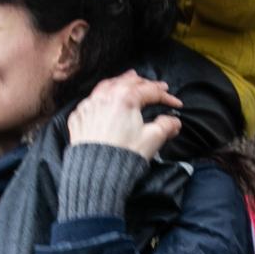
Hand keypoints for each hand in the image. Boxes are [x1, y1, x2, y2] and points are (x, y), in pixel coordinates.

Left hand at [67, 73, 182, 158]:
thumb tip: (173, 123)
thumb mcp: (153, 139)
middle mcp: (105, 97)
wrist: (97, 173)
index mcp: (125, 98)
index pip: (150, 92)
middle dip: (144, 83)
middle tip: (155, 86)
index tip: (175, 104)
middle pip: (127, 82)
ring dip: (120, 82)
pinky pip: (90, 101)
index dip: (166, 97)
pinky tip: (104, 99)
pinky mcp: (78, 118)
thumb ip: (166, 126)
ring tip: (128, 80)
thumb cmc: (123, 155)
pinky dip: (100, 96)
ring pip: (105, 86)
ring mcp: (89, 107)